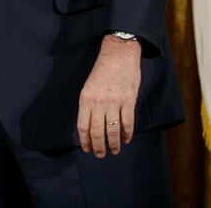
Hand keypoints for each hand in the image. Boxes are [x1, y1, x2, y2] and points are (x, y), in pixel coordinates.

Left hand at [76, 35, 141, 157]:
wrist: (118, 55)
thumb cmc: (102, 71)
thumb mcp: (89, 87)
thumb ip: (89, 105)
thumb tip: (90, 124)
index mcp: (85, 98)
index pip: (83, 125)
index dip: (85, 140)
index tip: (87, 149)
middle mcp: (98, 102)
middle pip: (97, 132)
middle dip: (98, 147)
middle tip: (100, 155)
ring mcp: (114, 102)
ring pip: (112, 130)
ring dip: (113, 144)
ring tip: (115, 151)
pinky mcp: (128, 101)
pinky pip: (127, 123)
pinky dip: (127, 134)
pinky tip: (126, 139)